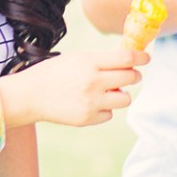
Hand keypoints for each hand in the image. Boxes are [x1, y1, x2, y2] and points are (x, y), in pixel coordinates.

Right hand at [0, 49, 148, 126]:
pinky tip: (90, 103)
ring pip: (125, 99)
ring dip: (121, 94)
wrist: (29, 96)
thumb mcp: (77, 58)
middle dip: (133, 75)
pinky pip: (109, 115)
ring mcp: (91, 102)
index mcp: (90, 62)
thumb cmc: (55, 72)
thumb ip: (102, 60)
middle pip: (130, 78)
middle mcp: (93, 82)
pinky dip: (105, 109)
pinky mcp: (87, 119)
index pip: (126, 59)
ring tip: (108, 91)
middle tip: (128, 75)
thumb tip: (130, 62)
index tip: (147, 58)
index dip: (141, 58)